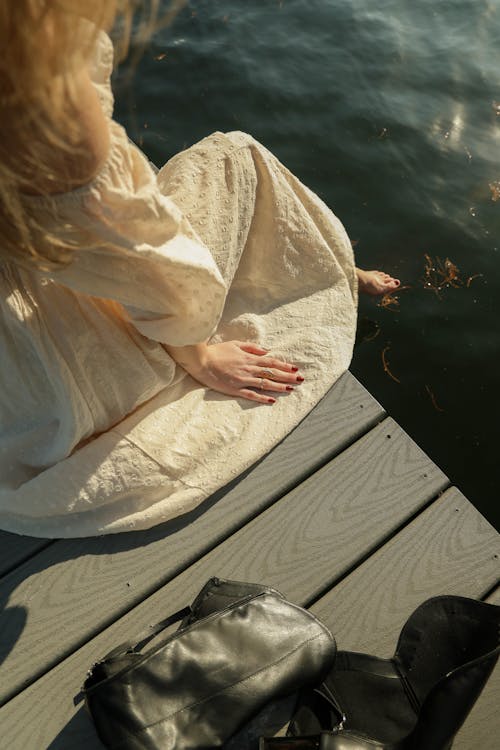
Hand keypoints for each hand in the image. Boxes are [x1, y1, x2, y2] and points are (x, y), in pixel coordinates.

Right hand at [165, 340, 303, 404]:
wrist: (201, 361)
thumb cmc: (217, 351)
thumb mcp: (236, 344)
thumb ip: (252, 348)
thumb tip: (266, 351)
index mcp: (249, 358)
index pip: (271, 362)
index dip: (284, 366)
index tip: (295, 369)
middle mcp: (249, 369)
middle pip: (272, 373)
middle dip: (287, 377)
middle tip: (300, 380)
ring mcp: (242, 380)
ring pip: (265, 384)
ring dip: (279, 387)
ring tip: (291, 389)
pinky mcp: (235, 389)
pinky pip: (251, 394)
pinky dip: (262, 398)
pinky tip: (272, 400)